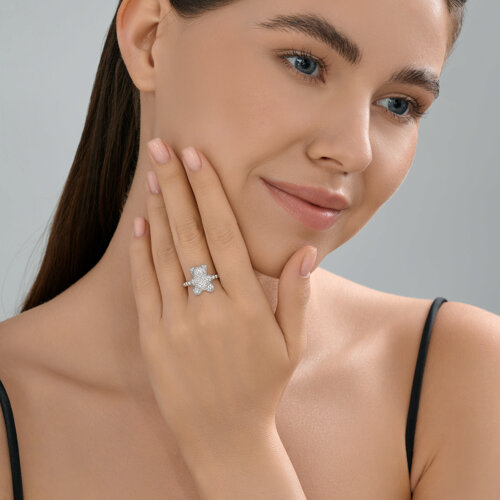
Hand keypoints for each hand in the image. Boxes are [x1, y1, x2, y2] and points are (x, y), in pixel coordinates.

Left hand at [129, 138, 317, 458]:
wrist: (224, 436)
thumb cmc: (263, 386)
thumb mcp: (291, 343)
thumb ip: (296, 294)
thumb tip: (306, 250)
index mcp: (247, 305)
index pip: (225, 235)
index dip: (209, 193)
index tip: (198, 158)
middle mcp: (209, 308)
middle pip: (190, 234)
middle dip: (176, 186)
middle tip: (163, 147)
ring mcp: (176, 323)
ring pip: (164, 254)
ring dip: (158, 211)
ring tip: (153, 175)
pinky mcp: (153, 338)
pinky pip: (145, 286)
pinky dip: (141, 253)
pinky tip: (141, 225)